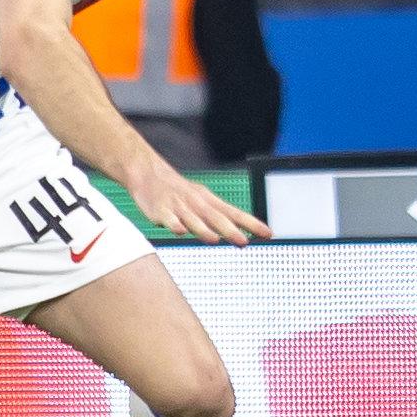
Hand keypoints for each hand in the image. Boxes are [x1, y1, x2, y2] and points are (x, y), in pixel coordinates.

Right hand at [126, 161, 270, 245]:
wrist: (148, 174)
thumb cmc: (180, 193)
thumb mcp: (203, 201)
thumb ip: (220, 218)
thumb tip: (242, 234)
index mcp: (209, 201)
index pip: (235, 213)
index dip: (252, 224)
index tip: (268, 233)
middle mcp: (197, 203)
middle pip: (216, 217)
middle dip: (230, 230)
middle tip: (244, 242)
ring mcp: (179, 206)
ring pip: (193, 219)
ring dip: (204, 229)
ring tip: (214, 239)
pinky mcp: (161, 211)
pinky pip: (169, 219)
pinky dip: (175, 225)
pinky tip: (180, 231)